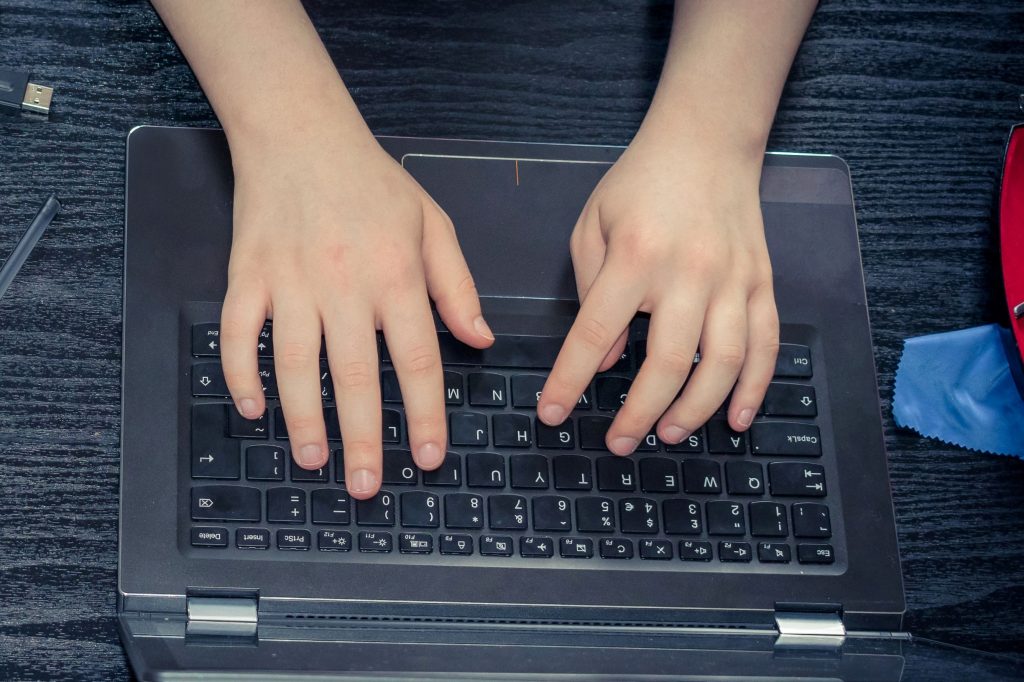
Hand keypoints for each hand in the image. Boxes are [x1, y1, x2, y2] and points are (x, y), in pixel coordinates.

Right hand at [219, 129, 492, 497]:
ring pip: (294, 364)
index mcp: (396, 275)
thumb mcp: (433, 225)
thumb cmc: (372, 181)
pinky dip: (241, 374)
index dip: (425, 415)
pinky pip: (239, 334)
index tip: (429, 457)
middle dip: (362, 439)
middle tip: (367, 485)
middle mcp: (344, 284)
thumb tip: (480, 340)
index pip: (417, 360)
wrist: (300, 134)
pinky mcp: (247, 275)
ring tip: (313, 460)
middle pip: (354, 377)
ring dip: (302, 419)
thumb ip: (458, 287)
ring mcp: (290, 281)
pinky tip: (253, 408)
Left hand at [537, 131, 778, 453]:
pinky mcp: (762, 282)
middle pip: (668, 364)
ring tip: (668, 434)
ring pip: (722, 364)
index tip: (553, 414)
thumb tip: (608, 358)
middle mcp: (689, 273)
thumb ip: (592, 292)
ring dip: (695, 410)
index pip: (595, 335)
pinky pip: (766, 345)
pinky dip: (754, 388)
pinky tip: (736, 418)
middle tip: (619, 442)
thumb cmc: (639, 184)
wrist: (707, 141)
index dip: (570, 381)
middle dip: (639, 413)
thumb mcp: (593, 226)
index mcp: (635, 258)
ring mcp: (733, 280)